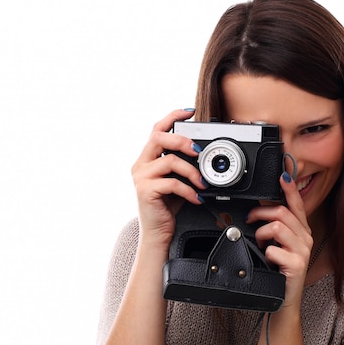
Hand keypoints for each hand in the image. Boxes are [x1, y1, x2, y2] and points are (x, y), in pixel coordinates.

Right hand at [131, 109, 205, 248]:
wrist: (158, 233)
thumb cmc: (166, 207)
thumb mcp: (176, 181)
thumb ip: (182, 165)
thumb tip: (201, 153)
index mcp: (147, 159)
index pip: (157, 129)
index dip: (172, 117)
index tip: (189, 111)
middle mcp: (141, 165)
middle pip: (159, 138)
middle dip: (182, 141)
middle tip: (198, 151)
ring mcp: (141, 178)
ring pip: (170, 161)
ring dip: (192, 171)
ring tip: (202, 183)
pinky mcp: (146, 191)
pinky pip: (172, 183)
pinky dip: (189, 190)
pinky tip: (196, 197)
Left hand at [245, 173, 313, 308]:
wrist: (283, 300)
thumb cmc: (278, 272)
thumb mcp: (276, 246)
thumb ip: (272, 230)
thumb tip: (257, 212)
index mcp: (301, 231)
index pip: (297, 204)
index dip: (289, 188)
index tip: (282, 175)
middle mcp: (305, 238)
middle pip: (283, 212)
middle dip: (261, 212)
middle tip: (250, 220)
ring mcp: (302, 251)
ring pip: (277, 227)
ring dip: (261, 233)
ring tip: (259, 244)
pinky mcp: (296, 264)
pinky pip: (273, 249)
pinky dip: (264, 253)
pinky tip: (266, 259)